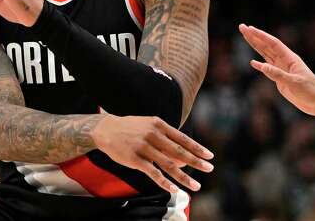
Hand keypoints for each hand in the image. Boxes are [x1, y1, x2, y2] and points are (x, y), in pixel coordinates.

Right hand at [92, 115, 213, 192]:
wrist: (105, 129)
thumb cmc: (130, 128)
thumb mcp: (148, 125)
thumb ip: (166, 137)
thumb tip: (183, 157)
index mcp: (158, 125)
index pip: (182, 138)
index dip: (197, 148)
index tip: (209, 156)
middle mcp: (153, 135)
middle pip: (179, 151)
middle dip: (196, 161)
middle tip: (210, 169)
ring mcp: (144, 147)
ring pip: (168, 165)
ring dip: (184, 177)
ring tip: (196, 185)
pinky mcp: (135, 159)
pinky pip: (153, 173)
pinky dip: (165, 182)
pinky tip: (174, 189)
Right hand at [239, 24, 314, 116]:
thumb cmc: (311, 91)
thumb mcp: (294, 82)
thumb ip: (277, 74)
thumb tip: (260, 65)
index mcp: (290, 58)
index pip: (272, 44)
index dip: (260, 36)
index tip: (249, 28)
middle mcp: (285, 61)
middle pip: (266, 46)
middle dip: (254, 37)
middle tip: (242, 27)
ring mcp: (282, 69)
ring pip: (265, 55)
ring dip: (255, 46)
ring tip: (245, 37)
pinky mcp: (280, 79)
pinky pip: (267, 69)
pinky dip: (259, 66)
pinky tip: (253, 63)